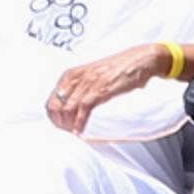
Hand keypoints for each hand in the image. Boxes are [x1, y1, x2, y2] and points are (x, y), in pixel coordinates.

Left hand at [47, 44, 166, 134]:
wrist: (140, 60)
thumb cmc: (119, 68)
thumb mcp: (93, 74)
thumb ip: (81, 85)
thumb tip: (71, 104)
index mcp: (73, 73)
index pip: (52, 98)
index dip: (53, 114)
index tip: (59, 125)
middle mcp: (78, 76)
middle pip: (56, 104)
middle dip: (58, 121)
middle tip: (65, 132)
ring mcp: (89, 82)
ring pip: (68, 107)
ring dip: (67, 124)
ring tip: (72, 133)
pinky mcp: (101, 88)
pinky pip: (84, 107)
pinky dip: (80, 121)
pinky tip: (79, 130)